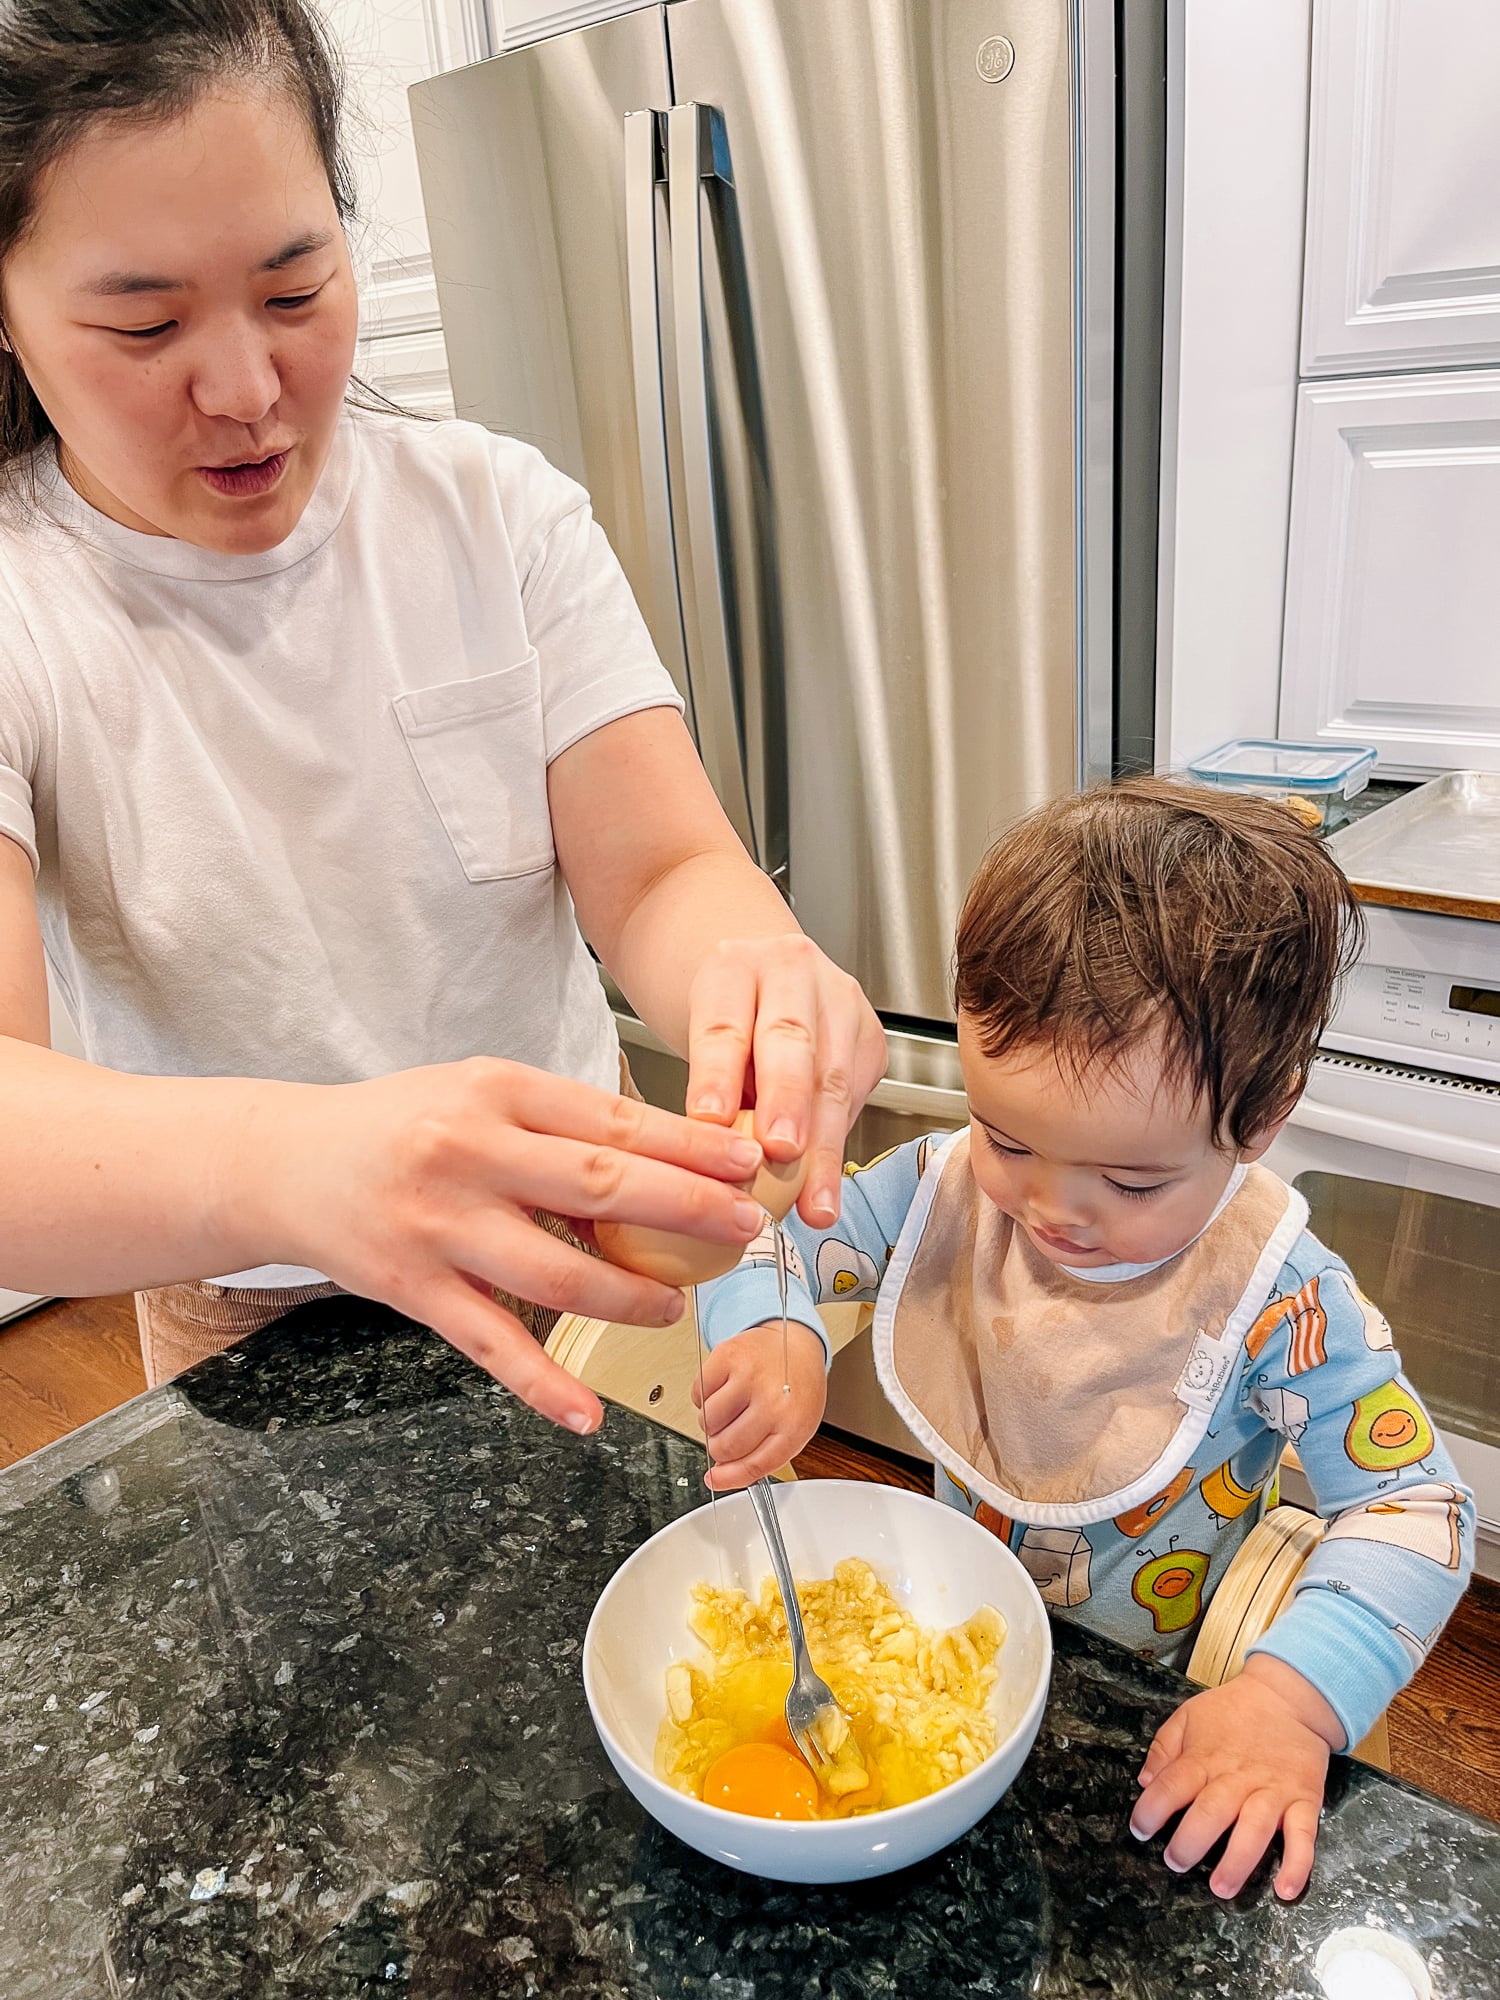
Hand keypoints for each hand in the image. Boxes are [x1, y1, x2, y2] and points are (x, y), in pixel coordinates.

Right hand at [231, 1058, 768, 1435]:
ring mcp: (437, 1225)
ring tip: (674, 1308)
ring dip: (629, 1298)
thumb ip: (559, 1124)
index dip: (689, 1146)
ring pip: (555, 1273)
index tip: (749, 1162)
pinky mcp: (410, 1287)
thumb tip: (668, 1163)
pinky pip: (490, 1344)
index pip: (612, 1120)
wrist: (285, 1161)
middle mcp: (466, 1152)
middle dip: (686, 1211)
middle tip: (744, 1229)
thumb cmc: (401, 1122)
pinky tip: (586, 1413)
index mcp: (495, 1090)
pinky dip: (542, 1384)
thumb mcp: (479, 1091)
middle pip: (597, 1188)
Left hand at [684, 935, 885, 1228]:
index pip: (724, 1025)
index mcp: (732, 967)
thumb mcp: (695, 1038)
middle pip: (791, 1040)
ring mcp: (839, 998)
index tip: (710, 1121)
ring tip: (814, 1202)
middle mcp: (791, 971)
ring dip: (824, 1145)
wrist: (758, 983)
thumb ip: (709, 1087)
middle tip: (779, 1152)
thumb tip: (715, 1162)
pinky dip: (839, 1142)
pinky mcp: (869, 1033)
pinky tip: (826, 1181)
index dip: (717, 1075)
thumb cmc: (724, 1020)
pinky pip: (855, 1093)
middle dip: (787, 1101)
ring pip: (833, 1075)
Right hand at [691, 1320, 827, 1488]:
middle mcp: (773, 1401)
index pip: (754, 1465)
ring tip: (730, 1408)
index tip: (714, 1480)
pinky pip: (698, 1392)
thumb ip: (760, 1456)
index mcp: (794, 1426)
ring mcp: (749, 1377)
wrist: (795, 1343)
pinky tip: (723, 1389)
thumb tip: (719, 1476)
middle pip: (725, 1446)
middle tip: (729, 1432)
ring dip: (711, 1421)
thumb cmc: (795, 1389)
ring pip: (707, 1421)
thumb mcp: (792, 1428)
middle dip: (720, 1446)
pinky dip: (704, 1396)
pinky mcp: (728, 1357)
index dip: (728, 1478)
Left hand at [1129, 1655, 1342, 1899]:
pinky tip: (1285, 1890)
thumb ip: (1164, 1749)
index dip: (1152, 1809)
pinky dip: (1297, 1865)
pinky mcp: (1303, 1801)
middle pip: (1211, 1812)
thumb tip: (1145, 1783)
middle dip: (1191, 1842)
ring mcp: (1272, 1791)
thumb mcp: (1189, 1716)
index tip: (1139, 1830)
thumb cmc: (1233, 1710)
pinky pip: (1303, 1837)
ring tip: (1221, 1888)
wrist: (1289, 1696)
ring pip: (1254, 1829)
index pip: (1173, 1785)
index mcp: (1205, 1757)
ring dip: (1237, 1862)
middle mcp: (1237, 1778)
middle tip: (1176, 1863)